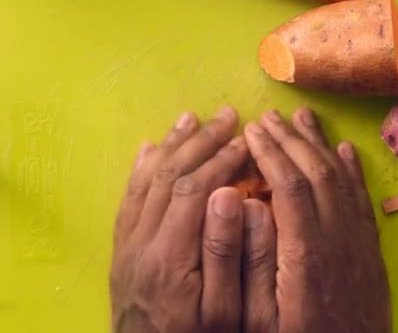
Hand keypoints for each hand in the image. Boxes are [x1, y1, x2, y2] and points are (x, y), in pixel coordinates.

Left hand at [110, 107, 249, 332]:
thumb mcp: (225, 310)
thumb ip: (227, 253)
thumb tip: (230, 197)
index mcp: (170, 255)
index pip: (195, 190)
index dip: (221, 160)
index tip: (246, 139)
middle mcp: (142, 241)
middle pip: (169, 176)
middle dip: (200, 142)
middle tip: (225, 115)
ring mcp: (128, 243)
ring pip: (147, 180)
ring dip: (172, 146)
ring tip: (192, 119)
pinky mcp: (123, 247)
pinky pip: (129, 197)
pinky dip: (142, 167)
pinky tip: (151, 148)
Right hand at [241, 108, 390, 332]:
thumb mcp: (263, 316)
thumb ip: (253, 261)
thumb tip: (249, 206)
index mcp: (306, 251)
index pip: (288, 185)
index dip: (270, 153)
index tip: (252, 131)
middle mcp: (337, 236)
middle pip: (316, 172)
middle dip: (291, 139)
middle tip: (270, 116)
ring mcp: (358, 240)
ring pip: (341, 179)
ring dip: (320, 145)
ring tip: (303, 118)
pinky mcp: (370, 247)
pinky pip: (362, 197)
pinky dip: (353, 170)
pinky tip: (345, 150)